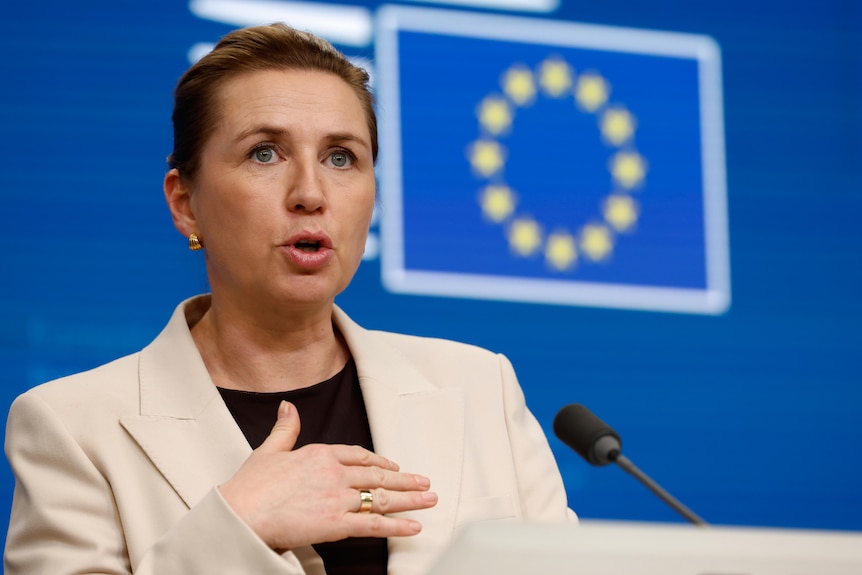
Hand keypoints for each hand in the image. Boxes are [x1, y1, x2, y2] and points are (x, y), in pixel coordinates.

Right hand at [219, 401, 437, 550]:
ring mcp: (337, 498)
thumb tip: (289, 406)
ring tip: (429, 499)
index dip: (379, 461)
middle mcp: (334, 473)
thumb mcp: (268, 450)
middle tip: (425, 482)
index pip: (358, 455)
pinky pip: (373, 524)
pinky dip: (397, 526)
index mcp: (320, 453)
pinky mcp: (336, 523)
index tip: (393, 466)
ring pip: (382, 497)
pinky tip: (414, 526)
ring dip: (410, 499)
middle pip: (378, 475)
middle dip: (405, 480)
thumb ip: (285, 429)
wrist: (239, 514)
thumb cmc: (249, 487)